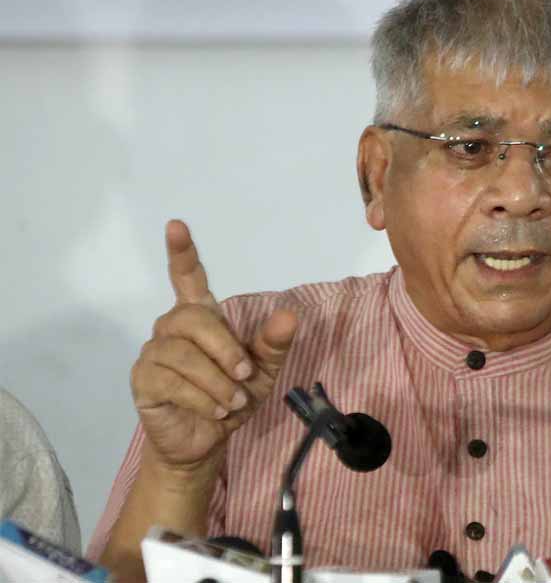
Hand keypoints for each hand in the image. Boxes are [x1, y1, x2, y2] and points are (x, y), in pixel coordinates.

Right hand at [130, 220, 297, 471]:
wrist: (206, 441)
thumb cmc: (231, 398)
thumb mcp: (262, 372)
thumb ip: (274, 344)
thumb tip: (290, 315)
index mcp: (201, 317)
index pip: (187, 277)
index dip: (182, 252)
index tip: (176, 225)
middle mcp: (172, 327)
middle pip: (195, 320)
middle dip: (225, 349)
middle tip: (245, 376)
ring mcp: (153, 353)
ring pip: (185, 356)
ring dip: (217, 383)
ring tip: (233, 403)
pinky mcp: (143, 380)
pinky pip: (172, 382)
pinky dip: (202, 399)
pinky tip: (216, 412)